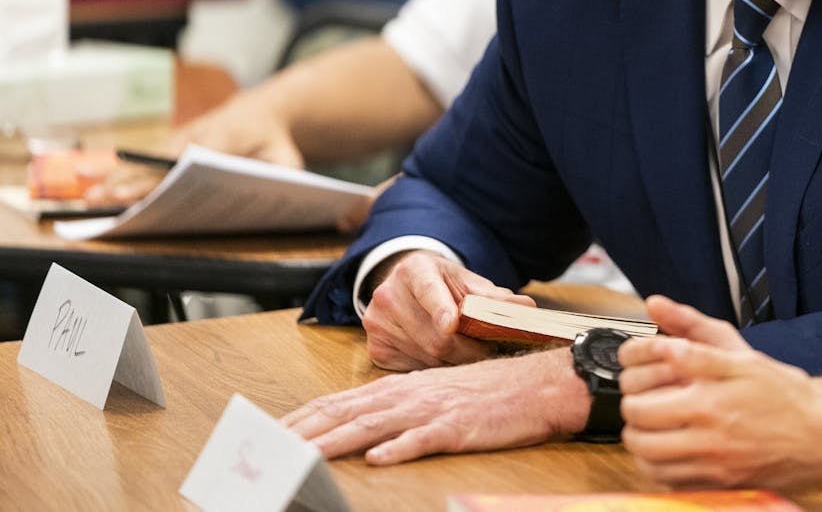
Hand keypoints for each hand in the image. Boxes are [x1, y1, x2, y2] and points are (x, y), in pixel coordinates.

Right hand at [83, 91, 302, 205]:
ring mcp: (180, 137)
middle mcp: (196, 134)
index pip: (186, 159)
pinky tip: (99, 188)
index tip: (136, 192)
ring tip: (90, 197)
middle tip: (101, 198)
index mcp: (223, 136)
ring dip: (117, 176)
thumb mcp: (288, 158)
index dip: (160, 176)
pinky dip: (123, 172)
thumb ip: (282, 176)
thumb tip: (269, 196)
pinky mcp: (172, 143)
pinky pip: (146, 159)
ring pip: (146, 157)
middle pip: (157, 159)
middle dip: (128, 179)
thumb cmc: (274, 141)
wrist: (262, 110)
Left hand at [282, 346, 590, 464]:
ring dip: (333, 443)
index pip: (336, 403)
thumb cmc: (486, 394)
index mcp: (398, 389)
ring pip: (372, 426)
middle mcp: (407, 395)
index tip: (264, 435)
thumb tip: (360, 437)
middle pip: (343, 414)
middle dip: (300, 433)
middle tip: (262, 450)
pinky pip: (424, 439)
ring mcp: (431, 410)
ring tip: (299, 457)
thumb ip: (396, 413)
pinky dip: (399, 449)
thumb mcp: (434, 398)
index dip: (299, 419)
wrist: (536, 384)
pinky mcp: (458, 427)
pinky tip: (377, 460)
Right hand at [362, 250, 536, 369]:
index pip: (428, 290)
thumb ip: (495, 297)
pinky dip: (433, 368)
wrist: (406, 286)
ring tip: (467, 352)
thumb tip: (527, 307)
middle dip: (467, 350)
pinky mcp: (375, 348)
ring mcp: (377, 323)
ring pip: (426, 357)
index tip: (452, 324)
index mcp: (415, 270)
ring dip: (452, 362)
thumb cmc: (444, 285)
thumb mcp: (467, 282)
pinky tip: (442, 357)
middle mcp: (389, 294)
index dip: (441, 309)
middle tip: (488, 351)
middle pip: (434, 337)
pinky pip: (412, 369)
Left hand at [619, 296, 821, 489]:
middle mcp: (705, 438)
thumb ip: (697, 345)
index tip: (638, 378)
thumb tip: (659, 325)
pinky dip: (659, 468)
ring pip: (648, 462)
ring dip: (641, 443)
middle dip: (633, 414)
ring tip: (652, 426)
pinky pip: (670, 484)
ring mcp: (711, 466)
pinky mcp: (719, 485)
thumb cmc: (786, 396)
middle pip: (638, 433)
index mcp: (707, 401)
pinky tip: (668, 451)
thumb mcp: (743, 359)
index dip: (631, 385)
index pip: (639, 400)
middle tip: (643, 401)